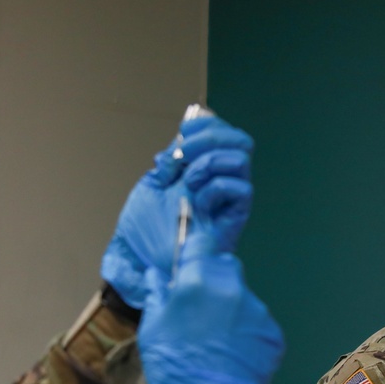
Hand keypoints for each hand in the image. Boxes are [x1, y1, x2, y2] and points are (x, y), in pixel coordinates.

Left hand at [100, 116, 253, 307]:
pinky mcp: (234, 218)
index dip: (206, 124)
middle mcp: (220, 179)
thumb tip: (183, 140)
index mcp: (201, 168)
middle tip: (183, 155)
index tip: (183, 132)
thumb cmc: (145, 228)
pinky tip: (199, 202)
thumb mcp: (153, 184)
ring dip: (210, 162)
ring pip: (241, 160)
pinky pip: (242, 190)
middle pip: (239, 141)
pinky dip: (217, 187)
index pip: (221, 133)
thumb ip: (171, 160)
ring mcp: (228, 199)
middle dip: (210, 138)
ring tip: (189, 181)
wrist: (142, 259)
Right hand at [138, 252, 284, 383]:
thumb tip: (158, 275)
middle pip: (226, 267)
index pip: (202, 242)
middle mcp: (232, 288)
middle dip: (214, 280)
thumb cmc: (173, 368)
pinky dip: (247, 333)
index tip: (192, 262)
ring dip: (232, 309)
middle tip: (201, 309)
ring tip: (218, 341)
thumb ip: (157, 294)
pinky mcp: (273, 334)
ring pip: (243, 297)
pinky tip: (233, 355)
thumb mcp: (152, 327)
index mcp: (198, 280)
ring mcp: (257, 311)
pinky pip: (258, 324)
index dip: (196, 251)